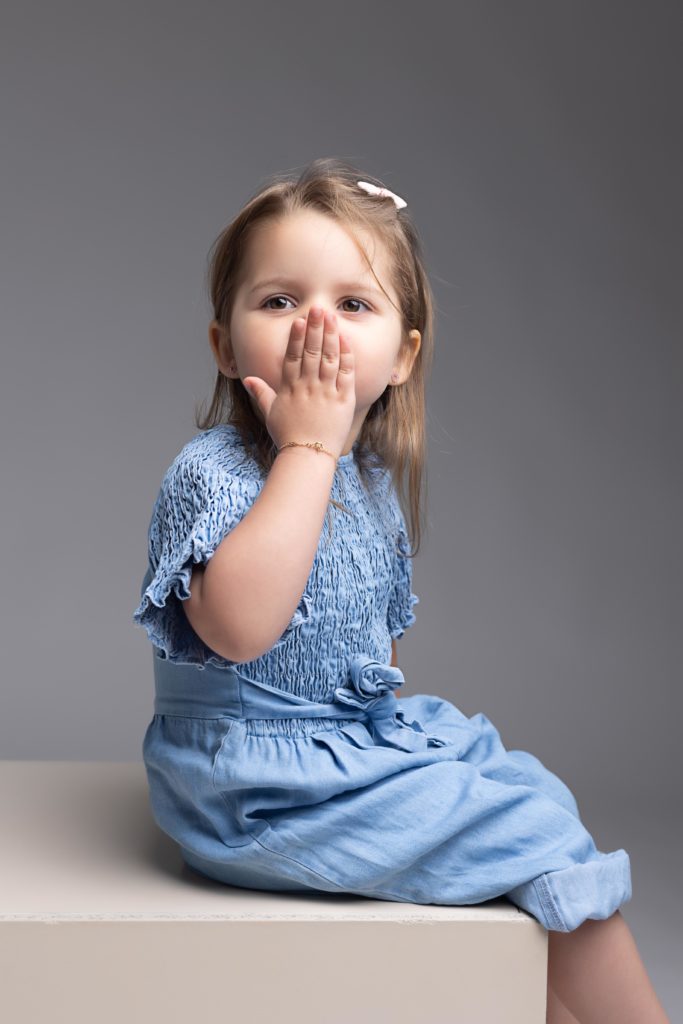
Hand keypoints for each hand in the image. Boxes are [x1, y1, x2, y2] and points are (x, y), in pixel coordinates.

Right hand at [243, 305, 355, 459]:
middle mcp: (308, 387)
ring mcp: (326, 392)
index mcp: (290, 389)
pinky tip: (345, 341)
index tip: (300, 321)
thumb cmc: (288, 437)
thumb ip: (261, 393)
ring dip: (330, 336)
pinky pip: (346, 375)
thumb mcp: (270, 414)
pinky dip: (346, 357)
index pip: (293, 357)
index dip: (297, 338)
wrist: (307, 456)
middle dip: (315, 329)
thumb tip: (248, 379)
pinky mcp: (342, 400)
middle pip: (311, 352)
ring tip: (332, 317)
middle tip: (318, 309)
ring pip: (329, 359)